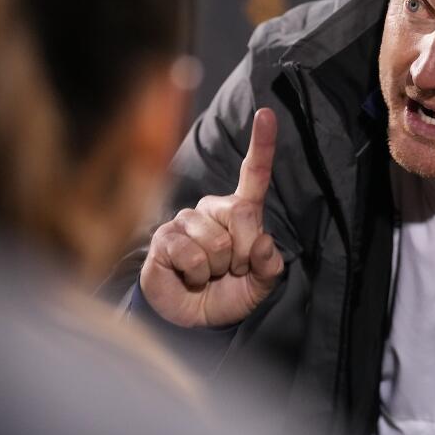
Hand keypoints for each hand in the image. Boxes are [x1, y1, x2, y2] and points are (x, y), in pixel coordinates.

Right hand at [139, 108, 285, 327]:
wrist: (193, 321)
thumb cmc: (228, 294)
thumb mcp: (260, 284)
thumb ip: (270, 266)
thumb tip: (263, 243)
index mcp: (241, 213)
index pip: (254, 175)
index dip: (262, 144)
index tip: (266, 113)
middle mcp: (212, 209)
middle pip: (242, 213)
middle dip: (244, 251)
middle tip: (232, 269)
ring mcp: (186, 221)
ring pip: (216, 240)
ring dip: (217, 268)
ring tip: (207, 275)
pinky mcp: (164, 237)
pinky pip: (191, 254)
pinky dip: (196, 274)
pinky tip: (189, 276)